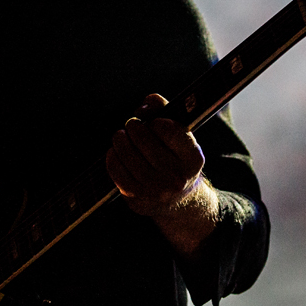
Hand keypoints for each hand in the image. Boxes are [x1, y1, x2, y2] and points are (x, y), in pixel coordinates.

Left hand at [106, 94, 204, 216]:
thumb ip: (164, 110)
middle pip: (145, 142)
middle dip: (134, 127)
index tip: (153, 121)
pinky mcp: (138, 198)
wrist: (175, 199)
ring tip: (121, 135)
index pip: (169, 130)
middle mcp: (177, 177)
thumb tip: (145, 105)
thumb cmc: (174, 157)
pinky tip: (116, 151)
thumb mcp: (179, 135)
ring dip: (120, 140)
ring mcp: (157, 191)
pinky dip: (113, 158)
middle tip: (132, 124)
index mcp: (193, 158)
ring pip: (129, 157)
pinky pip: (118, 172)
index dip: (156, 121)